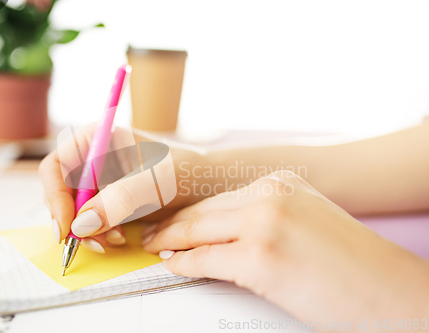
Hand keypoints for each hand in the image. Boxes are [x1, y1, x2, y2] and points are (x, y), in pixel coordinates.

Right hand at [38, 123, 203, 251]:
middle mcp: (93, 160)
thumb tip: (80, 225)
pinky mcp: (108, 202)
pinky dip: (99, 234)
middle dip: (72, 220)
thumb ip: (120, 199)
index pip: (57, 166)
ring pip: (74, 212)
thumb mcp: (157, 182)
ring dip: (87, 231)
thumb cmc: (187, 171)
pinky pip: (90, 222)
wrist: (207, 186)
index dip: (54, 196)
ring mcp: (100, 182)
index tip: (66, 225)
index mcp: (98, 139)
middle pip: (60, 193)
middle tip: (90, 242)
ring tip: (114, 239)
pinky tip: (119, 238)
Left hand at [142, 171, 428, 326]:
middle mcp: (271, 195)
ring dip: (169, 241)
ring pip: (197, 230)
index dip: (188, 209)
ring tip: (153, 246)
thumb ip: (262, 217)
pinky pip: (205, 259)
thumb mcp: (303, 220)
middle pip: (202, 210)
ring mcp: (264, 224)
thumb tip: (221, 231)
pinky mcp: (260, 258)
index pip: (218, 196)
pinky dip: (183, 263)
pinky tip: (172, 265)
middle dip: (170, 223)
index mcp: (281, 183)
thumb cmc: (351, 264)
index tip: (169, 216)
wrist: (390, 291)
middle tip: (150, 231)